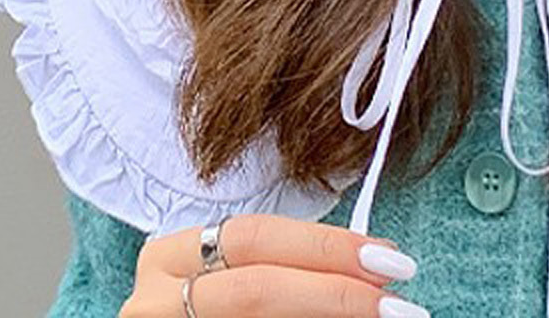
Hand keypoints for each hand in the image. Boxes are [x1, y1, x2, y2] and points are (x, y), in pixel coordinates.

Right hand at [117, 213, 427, 316]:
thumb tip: (376, 270)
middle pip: (255, 286)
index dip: (327, 245)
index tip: (390, 256)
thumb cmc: (214, 311)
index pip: (257, 237)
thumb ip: (291, 273)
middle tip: (396, 300)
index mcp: (170, 258)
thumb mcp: (233, 284)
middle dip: (334, 290)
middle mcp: (152, 300)